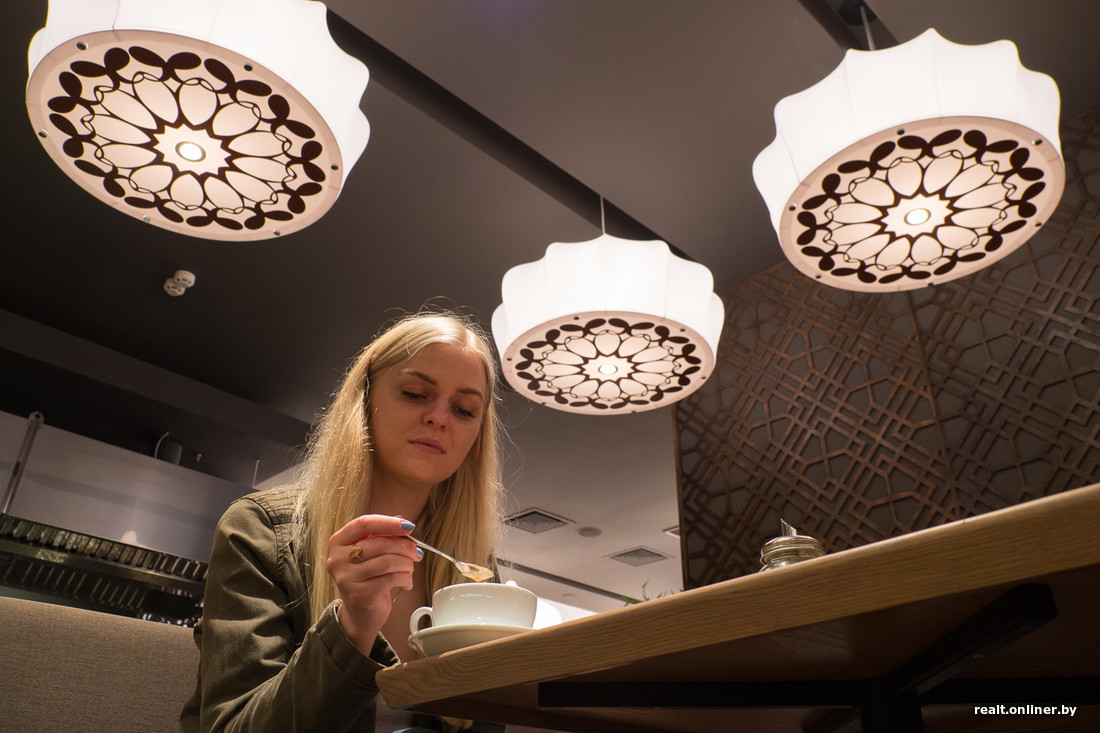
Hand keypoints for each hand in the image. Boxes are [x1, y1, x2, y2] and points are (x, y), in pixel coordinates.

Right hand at [326, 514, 420, 654]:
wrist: (360, 613)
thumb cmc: (368, 578)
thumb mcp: (372, 554)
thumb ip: (383, 537)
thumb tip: (405, 526)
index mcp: (339, 542)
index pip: (364, 523)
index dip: (388, 522)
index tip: (408, 526)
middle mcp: (338, 558)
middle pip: (379, 543)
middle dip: (405, 546)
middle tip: (416, 552)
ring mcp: (346, 577)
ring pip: (388, 561)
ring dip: (407, 563)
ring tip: (410, 568)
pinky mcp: (359, 593)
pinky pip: (391, 578)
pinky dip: (405, 578)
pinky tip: (406, 582)